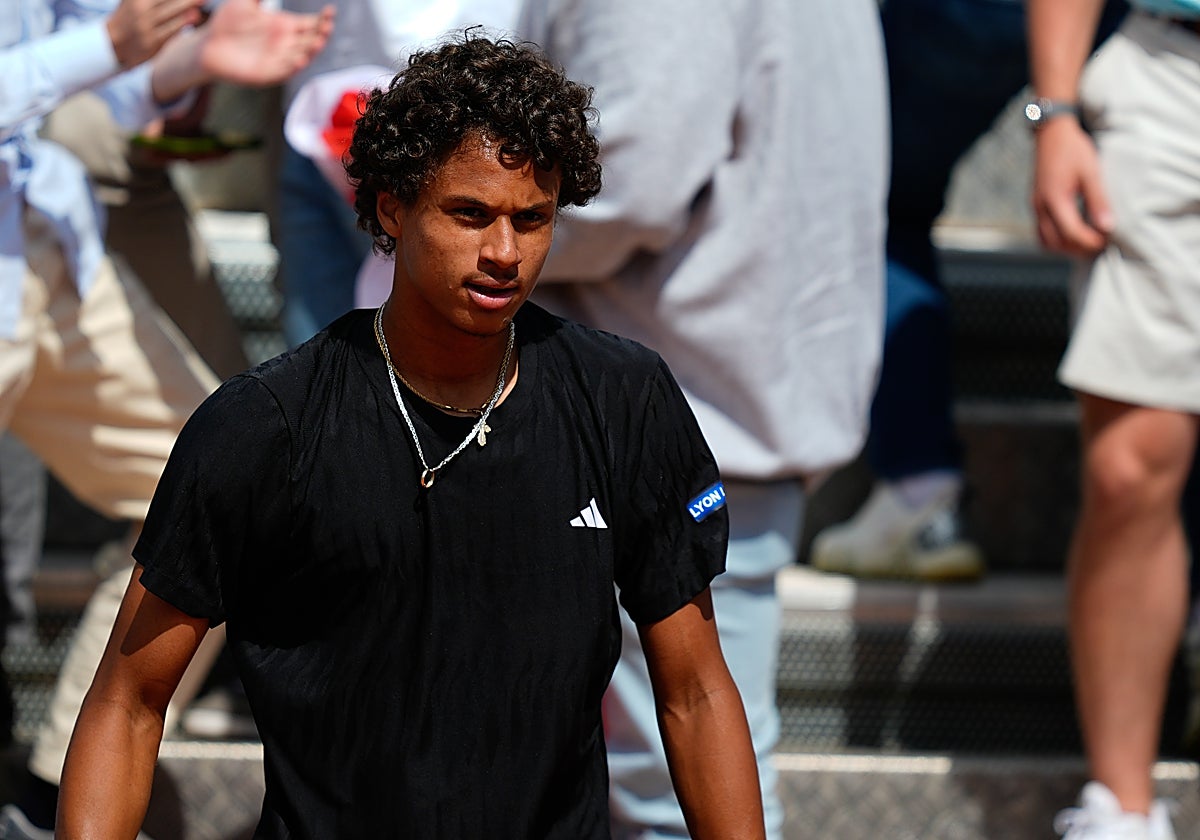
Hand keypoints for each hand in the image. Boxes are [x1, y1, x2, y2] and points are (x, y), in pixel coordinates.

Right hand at [107, 0, 204, 67]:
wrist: (113, 44)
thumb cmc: (130, 18)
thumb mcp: (134, 1)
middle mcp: (140, 10)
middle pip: (167, 0)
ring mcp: (145, 27)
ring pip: (170, 14)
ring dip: (187, 7)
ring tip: (203, 0)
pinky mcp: (151, 43)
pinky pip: (170, 31)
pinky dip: (182, 23)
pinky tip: (194, 17)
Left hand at [198, 0, 334, 86]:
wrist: (207, 45)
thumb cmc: (227, 23)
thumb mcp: (243, 2)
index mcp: (285, 26)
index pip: (311, 24)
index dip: (323, 19)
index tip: (330, 11)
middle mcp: (286, 43)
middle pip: (312, 40)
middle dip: (322, 34)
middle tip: (326, 25)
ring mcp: (279, 59)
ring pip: (303, 57)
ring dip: (312, 51)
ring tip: (318, 42)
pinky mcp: (268, 73)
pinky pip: (285, 72)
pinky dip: (293, 67)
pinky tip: (299, 60)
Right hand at [1031, 117, 1112, 256]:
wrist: (1051, 133)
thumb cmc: (1073, 149)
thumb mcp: (1091, 171)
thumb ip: (1098, 200)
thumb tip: (1108, 227)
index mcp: (1055, 199)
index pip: (1071, 233)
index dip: (1090, 241)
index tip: (1108, 240)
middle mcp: (1041, 207)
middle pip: (1057, 243)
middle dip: (1079, 248)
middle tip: (1101, 243)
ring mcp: (1035, 207)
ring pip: (1046, 242)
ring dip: (1066, 247)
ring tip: (1087, 240)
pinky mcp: (1035, 205)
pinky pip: (1042, 232)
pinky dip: (1057, 238)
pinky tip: (1074, 231)